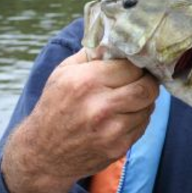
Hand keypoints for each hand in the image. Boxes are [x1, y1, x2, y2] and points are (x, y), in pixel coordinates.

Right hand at [1, 49, 158, 192]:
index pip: (132, 66)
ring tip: (128, 99)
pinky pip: (143, 125)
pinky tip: (122, 117)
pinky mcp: (118, 147)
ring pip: (149, 107)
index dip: (136, 64)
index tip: (135, 65)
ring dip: (143, 101)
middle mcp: (101, 106)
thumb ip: (92, 53)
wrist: (42, 155)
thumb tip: (117, 38)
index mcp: (86, 81)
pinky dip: (138, 119)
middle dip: (148, 82)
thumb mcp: (63, 73)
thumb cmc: (54, 107)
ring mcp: (112, 130)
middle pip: (148, 87)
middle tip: (141, 80)